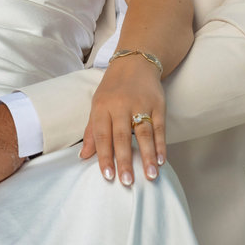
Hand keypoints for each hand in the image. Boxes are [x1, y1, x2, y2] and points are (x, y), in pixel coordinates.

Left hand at [80, 56, 165, 185]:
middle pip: (122, 136)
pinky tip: (161, 160)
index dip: (104, 157)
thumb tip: (83, 156)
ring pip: (144, 133)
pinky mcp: (157, 104)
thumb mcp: (97, 105)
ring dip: (147, 156)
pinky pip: (159, 127)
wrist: (135, 62)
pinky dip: (161, 144)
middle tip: (127, 182)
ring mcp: (140, 104)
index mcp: (102, 107)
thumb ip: (91, 132)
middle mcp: (120, 106)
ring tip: (150, 176)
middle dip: (124, 160)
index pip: (101, 135)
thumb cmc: (112, 89)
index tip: (108, 176)